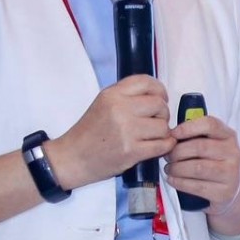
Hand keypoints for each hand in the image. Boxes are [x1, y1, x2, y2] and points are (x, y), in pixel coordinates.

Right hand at [48, 76, 174, 190]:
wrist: (73, 157)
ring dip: (163, 132)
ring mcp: (126, 131)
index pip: (146, 82)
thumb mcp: (103, 103)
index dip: (159, 90)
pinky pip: (162, 145)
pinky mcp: (131, 151)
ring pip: (163, 126)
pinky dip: (165, 146)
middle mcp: (120, 109)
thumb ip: (127, 95)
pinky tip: (159, 145)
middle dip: (162, 113)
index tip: (161, 98)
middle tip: (155, 121)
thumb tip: (157, 96)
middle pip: (159, 104)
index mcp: (112, 94)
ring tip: (153, 135)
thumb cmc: (89, 131)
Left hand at [164, 112, 239, 210]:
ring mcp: (231, 173)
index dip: (188, 128)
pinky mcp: (225, 192)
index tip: (173, 134)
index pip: (210, 124)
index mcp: (229, 136)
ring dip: (177, 168)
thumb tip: (170, 135)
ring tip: (169, 168)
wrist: (230, 191)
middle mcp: (234, 153)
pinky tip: (172, 179)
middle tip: (167, 156)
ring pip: (197, 168)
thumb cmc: (214, 162)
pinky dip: (179, 182)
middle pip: (200, 147)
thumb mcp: (211, 144)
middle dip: (177, 151)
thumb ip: (195, 136)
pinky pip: (197, 186)